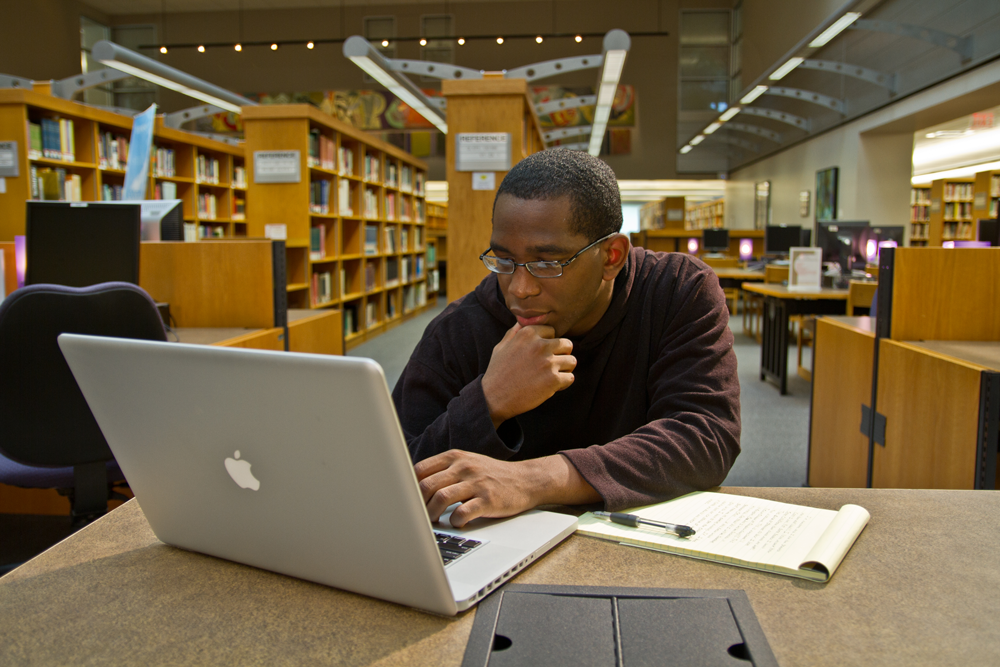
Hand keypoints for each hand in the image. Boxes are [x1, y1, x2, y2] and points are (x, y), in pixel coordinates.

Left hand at [414, 450, 600, 527]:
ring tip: (434, 522)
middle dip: (418, 505)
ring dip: (432, 515)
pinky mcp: (488, 500)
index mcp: (455, 457)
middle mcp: (464, 467)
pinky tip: (456, 523)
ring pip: (441, 498)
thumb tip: (413, 485)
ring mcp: (476, 483)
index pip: (420, 470)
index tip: (408, 500)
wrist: (526, 480)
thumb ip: (443, 470)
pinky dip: (454, 521)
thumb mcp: (467, 463)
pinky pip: (462, 513)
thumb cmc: (491, 475)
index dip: (409, 487)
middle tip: (418, 516)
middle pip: (427, 485)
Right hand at [481, 323, 575, 426]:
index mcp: (528, 334)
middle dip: (561, 355)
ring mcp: (548, 362)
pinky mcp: (553, 380)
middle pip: (567, 344)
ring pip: (572, 361)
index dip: (548, 343)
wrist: (494, 398)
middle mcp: (540, 345)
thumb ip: (514, 332)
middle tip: (550, 365)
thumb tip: (522, 320)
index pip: (552, 331)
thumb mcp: (501, 346)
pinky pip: (570, 378)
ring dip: (564, 369)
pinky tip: (551, 386)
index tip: (541, 354)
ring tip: (551, 376)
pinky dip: (563, 383)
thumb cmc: (497, 372)